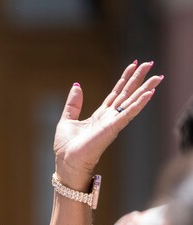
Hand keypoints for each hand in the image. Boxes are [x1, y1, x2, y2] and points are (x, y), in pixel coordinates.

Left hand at [53, 60, 163, 188]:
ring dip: (145, 88)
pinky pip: (128, 113)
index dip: (124, 79)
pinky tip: (149, 93)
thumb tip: (77, 86)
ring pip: (131, 102)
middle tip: (150, 63)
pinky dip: (139, 103)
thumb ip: (73, 104)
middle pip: (127, 94)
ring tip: (158, 76)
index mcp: (99, 115)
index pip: (115, 93)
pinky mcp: (112, 128)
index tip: (133, 64)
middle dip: (138, 79)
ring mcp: (112, 123)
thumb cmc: (66, 147)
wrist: (66, 162)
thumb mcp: (67, 120)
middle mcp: (109, 118)